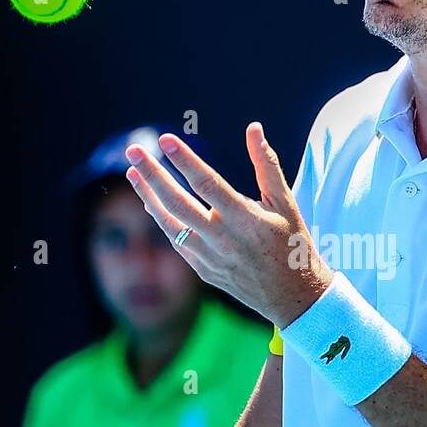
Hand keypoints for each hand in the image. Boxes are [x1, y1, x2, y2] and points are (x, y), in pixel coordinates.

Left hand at [124, 123, 332, 328]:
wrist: (293, 298)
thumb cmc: (293, 244)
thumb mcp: (286, 203)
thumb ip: (266, 165)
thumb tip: (253, 128)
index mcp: (246, 220)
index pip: (208, 184)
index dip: (185, 161)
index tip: (165, 140)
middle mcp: (224, 240)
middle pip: (178, 203)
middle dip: (152, 174)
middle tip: (133, 150)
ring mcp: (210, 258)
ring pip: (169, 224)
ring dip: (148, 195)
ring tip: (132, 172)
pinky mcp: (203, 270)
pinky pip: (175, 241)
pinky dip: (161, 219)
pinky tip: (150, 200)